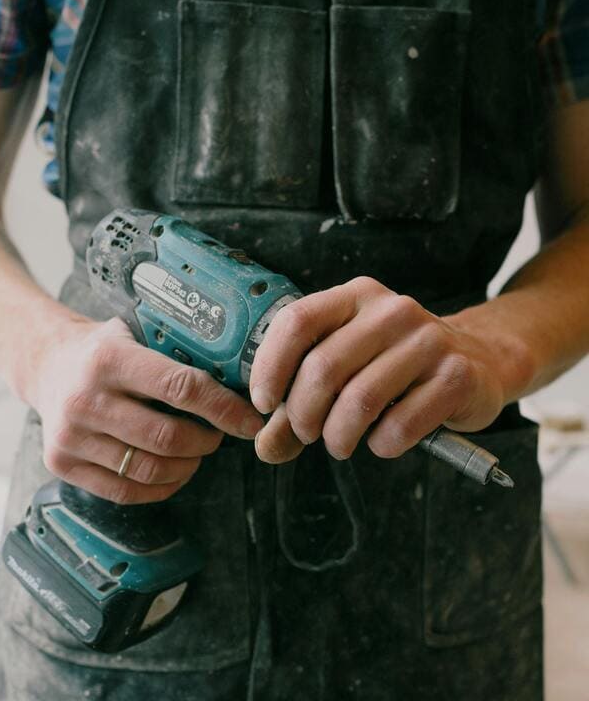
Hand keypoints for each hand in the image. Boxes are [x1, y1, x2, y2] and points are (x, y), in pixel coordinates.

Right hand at [30, 317, 263, 503]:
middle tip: (221, 434)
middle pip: (167, 437)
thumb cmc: (105, 349)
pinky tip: (174, 471)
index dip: (222, 408)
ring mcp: (70, 436)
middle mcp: (85, 399)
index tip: (249, 419)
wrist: (47, 366)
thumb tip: (243, 374)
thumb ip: (177, 349)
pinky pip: (125, 491)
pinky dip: (161, 487)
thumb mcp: (135, 332)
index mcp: (109, 359)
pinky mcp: (61, 464)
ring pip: (149, 469)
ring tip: (199, 452)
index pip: (179, 387)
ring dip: (188, 466)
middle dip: (208, 440)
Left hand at [250, 277, 507, 462]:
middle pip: (323, 367)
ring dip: (339, 436)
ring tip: (340, 444)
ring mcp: (428, 340)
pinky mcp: (456, 375)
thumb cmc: (397, 368)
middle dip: (303, 415)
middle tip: (307, 434)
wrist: (479, 363)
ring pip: (360, 400)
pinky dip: (382, 445)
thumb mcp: (347, 371)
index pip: (297, 321)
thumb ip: (300, 405)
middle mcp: (391, 310)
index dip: (270, 366)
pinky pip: (401, 425)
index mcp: (356, 297)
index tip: (264, 403)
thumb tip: (266, 446)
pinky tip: (383, 441)